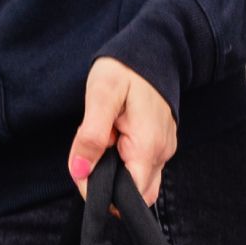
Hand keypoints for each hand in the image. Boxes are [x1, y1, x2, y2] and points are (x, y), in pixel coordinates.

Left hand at [66, 58, 177, 203]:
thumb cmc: (126, 69)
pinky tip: (114, 135)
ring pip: (137, 181)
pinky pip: (141, 166)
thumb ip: (91, 136)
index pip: (129, 196)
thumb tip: (81, 170)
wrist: (153, 48)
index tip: (85, 168)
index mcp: (148, 147)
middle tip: (93, 151)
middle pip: (134, 194)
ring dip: (115, 170)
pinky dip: (123, 159)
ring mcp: (164, 149)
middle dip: (109, 184)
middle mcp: (162, 154)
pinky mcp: (160, 143)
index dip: (102, 193)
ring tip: (105, 137)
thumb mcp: (101, 96)